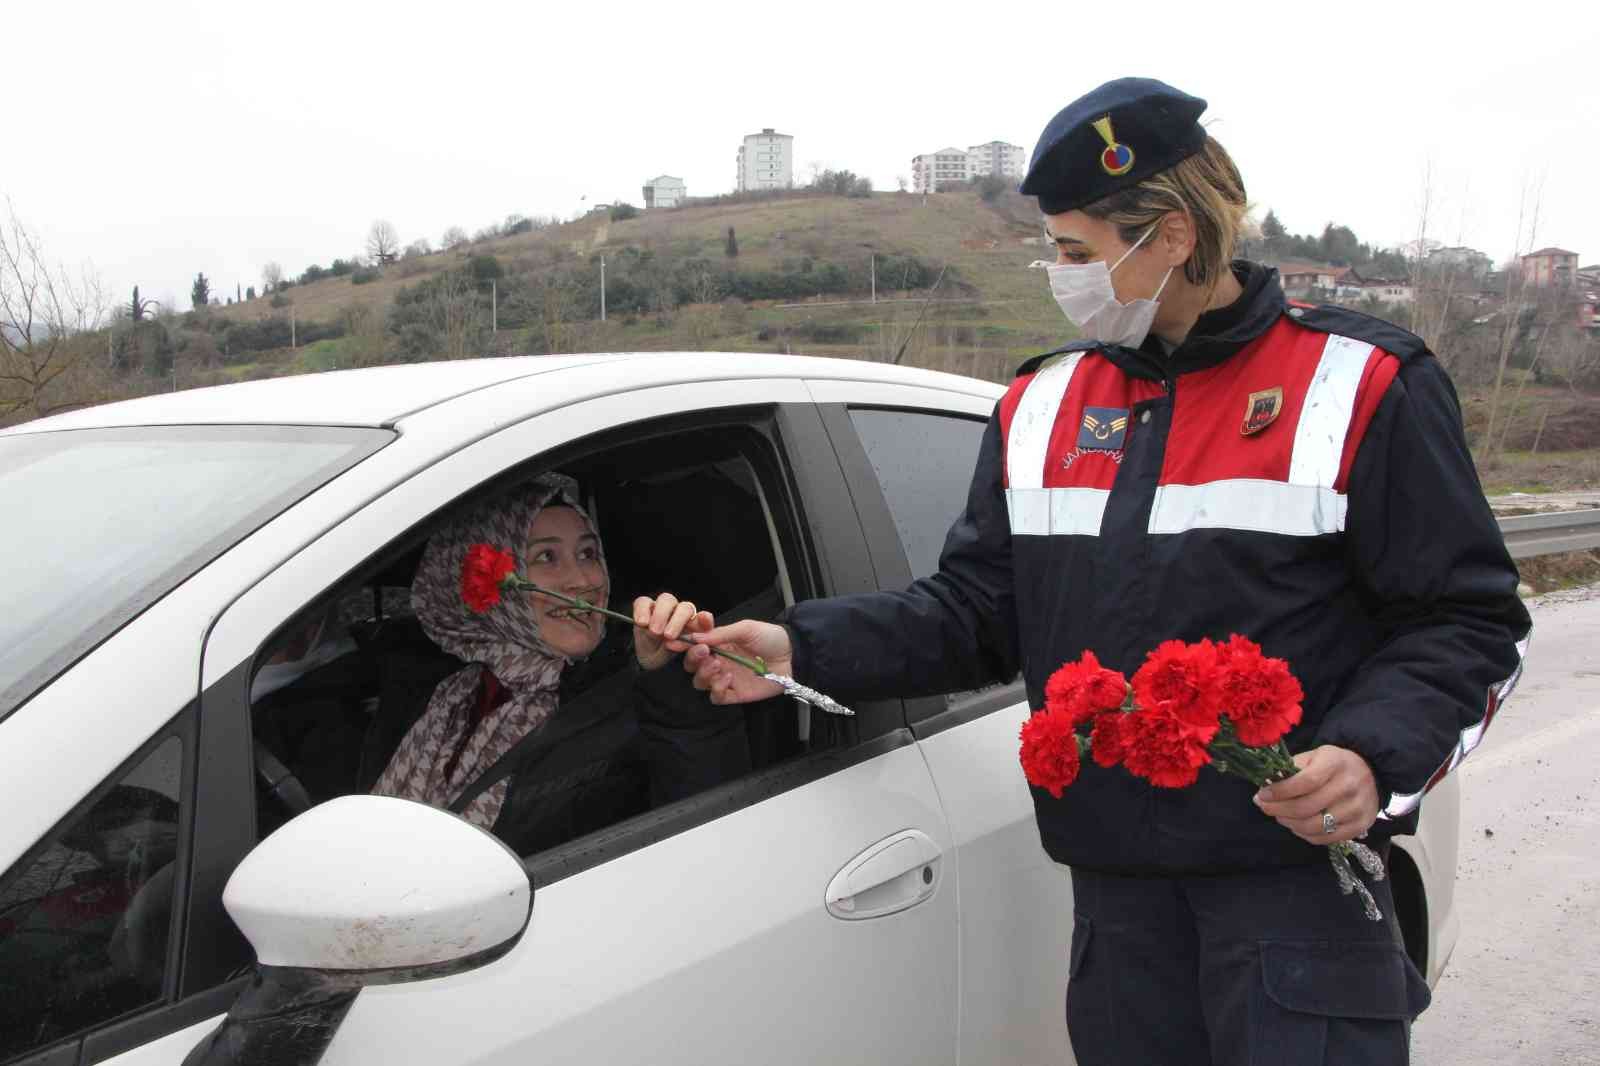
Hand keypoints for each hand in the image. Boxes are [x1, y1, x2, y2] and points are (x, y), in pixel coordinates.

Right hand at [633, 593, 712, 670]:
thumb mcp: (680, 660)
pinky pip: (643, 602)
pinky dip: (642, 611)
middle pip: (685, 608)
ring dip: (661, 615)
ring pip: (666, 600)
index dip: (705, 619)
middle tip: (669, 636)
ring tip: (654, 632)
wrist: (647, 661)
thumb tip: (702, 649)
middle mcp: (680, 613)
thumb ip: (692, 653)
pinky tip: (642, 623)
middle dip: (677, 621)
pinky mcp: (645, 606)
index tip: (704, 620)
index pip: (704, 619)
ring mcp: (663, 608)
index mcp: (695, 626)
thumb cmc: (668, 658)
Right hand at [683, 620, 791, 703]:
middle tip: (704, 652)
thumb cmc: (770, 637)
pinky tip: (729, 678)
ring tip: (719, 665)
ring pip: (700, 682)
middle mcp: (718, 661)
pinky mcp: (735, 694)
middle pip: (692, 666)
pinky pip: (717, 697)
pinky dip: (718, 689)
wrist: (793, 655)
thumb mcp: (745, 628)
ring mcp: (726, 679)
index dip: (682, 644)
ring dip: (705, 674)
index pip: (693, 645)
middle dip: (693, 659)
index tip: (674, 642)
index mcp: (718, 644)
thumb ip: (720, 633)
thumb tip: (696, 636)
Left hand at [1254, 745, 1379, 844]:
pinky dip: (1304, 834)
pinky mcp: (1360, 826)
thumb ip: (1290, 769)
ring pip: (1314, 826)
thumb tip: (1264, 787)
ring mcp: (1356, 809)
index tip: (1262, 795)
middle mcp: (1349, 786)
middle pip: (1306, 807)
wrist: (1370, 772)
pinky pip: (1325, 838)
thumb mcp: (1313, 756)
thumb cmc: (1333, 764)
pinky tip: (1296, 825)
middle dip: (1278, 810)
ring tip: (1280, 816)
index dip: (1280, 791)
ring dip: (1289, 823)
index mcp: (1335, 763)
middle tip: (1264, 807)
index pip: (1305, 782)